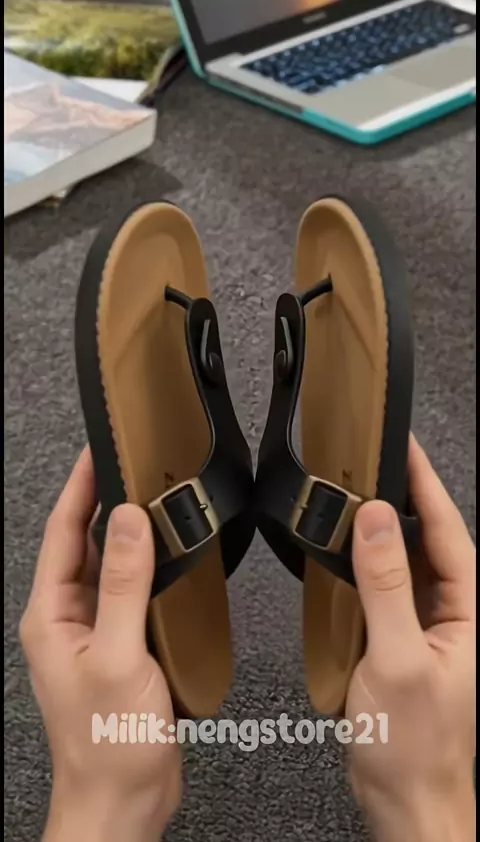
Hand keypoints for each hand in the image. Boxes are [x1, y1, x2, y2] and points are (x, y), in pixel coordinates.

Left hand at [20, 448, 181, 841]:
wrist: (123, 801)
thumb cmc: (109, 742)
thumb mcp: (117, 654)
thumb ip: (123, 584)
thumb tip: (127, 519)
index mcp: (50, 614)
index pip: (62, 531)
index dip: (79, 486)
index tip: (98, 448)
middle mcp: (66, 617)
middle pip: (83, 543)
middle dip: (104, 500)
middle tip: (135, 462)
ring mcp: (93, 631)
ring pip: (108, 566)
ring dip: (128, 532)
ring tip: (154, 495)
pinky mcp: (119, 645)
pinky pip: (129, 592)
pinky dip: (146, 566)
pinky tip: (169, 555)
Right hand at [347, 436, 475, 841]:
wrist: (409, 804)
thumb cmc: (413, 746)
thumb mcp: (397, 658)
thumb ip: (386, 584)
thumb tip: (372, 519)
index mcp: (470, 613)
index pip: (447, 530)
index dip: (424, 484)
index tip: (401, 445)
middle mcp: (457, 613)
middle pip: (432, 539)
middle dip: (404, 495)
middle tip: (370, 456)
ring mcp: (434, 627)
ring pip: (412, 561)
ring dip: (386, 526)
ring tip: (357, 489)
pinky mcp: (409, 640)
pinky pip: (393, 587)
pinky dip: (372, 562)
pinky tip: (350, 549)